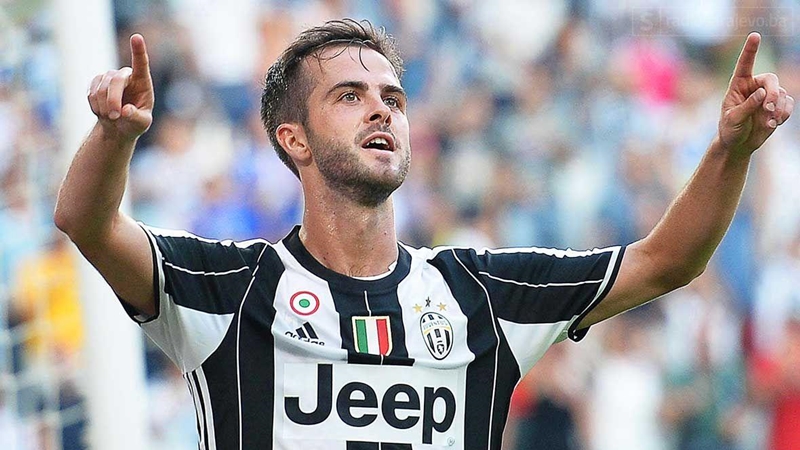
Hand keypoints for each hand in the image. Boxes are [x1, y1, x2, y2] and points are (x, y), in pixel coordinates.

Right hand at [87, 34, 153, 139]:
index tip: (136, 37)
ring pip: (101, 88)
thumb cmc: (134, 123)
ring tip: (111, 117)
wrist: (118, 126)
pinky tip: (102, 112)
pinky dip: (95, 106)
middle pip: (115, 80)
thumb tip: (125, 110)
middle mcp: (127, 75)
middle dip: (112, 100)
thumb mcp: (141, 124)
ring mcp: (110, 77)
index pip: (141, 63)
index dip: (138, 50)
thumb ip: (136, 118)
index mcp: (143, 82)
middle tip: (114, 117)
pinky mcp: (96, 82)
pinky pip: (91, 92)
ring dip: (104, 107)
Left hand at [718, 32, 792, 154]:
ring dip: (777, 109)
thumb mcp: (733, 119)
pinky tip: (774, 123)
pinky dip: (784, 114)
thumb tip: (762, 93)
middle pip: (771, 79)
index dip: (750, 50)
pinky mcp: (778, 106)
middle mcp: (754, 86)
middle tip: (769, 108)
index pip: (745, 64)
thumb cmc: (730, 129)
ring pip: (781, 94)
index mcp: (738, 85)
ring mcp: (768, 95)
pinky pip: (788, 104)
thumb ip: (746, 106)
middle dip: (773, 93)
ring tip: (768, 123)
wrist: (739, 144)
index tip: (755, 36)